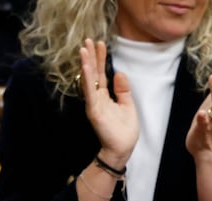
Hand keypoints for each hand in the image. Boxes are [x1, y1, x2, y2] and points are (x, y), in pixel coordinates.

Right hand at [79, 38, 137, 169]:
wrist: (122, 149)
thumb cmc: (124, 131)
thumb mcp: (127, 105)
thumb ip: (122, 89)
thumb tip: (119, 73)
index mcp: (104, 96)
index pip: (101, 74)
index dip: (100, 59)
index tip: (100, 44)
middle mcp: (97, 99)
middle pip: (93, 74)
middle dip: (91, 56)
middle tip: (88, 40)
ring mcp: (94, 105)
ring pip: (89, 80)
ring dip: (86, 64)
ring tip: (83, 48)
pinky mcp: (94, 111)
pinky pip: (90, 92)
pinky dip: (88, 79)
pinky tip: (86, 66)